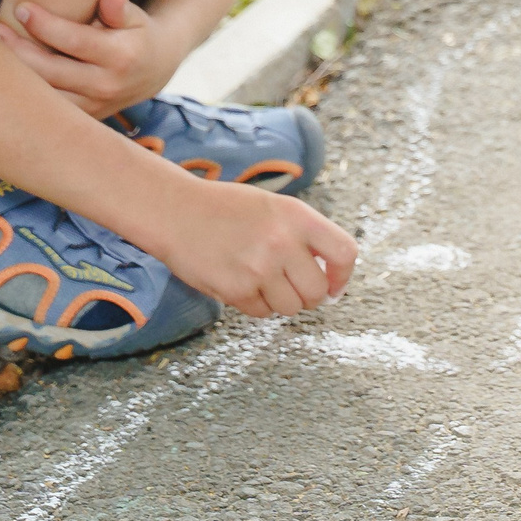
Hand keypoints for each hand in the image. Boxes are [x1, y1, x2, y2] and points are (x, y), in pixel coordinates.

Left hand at [0, 0, 173, 118]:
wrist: (153, 72)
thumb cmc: (136, 34)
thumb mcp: (134, 17)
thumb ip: (118, 7)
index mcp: (121, 57)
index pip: (76, 41)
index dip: (46, 24)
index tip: (21, 7)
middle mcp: (107, 86)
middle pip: (51, 70)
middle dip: (18, 49)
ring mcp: (93, 108)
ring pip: (44, 95)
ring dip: (14, 74)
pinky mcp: (81, 119)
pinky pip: (46, 110)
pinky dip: (23, 93)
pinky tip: (2, 74)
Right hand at [152, 181, 356, 316]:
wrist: (176, 212)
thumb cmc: (228, 209)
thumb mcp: (276, 207)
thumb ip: (305, 236)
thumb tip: (331, 280)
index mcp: (298, 216)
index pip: (345, 253)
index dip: (343, 275)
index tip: (334, 285)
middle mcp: (282, 242)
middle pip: (317, 291)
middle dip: (310, 296)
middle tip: (293, 288)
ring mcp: (259, 268)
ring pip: (291, 307)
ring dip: (282, 302)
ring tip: (263, 281)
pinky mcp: (236, 289)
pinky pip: (261, 312)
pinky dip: (256, 305)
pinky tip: (242, 283)